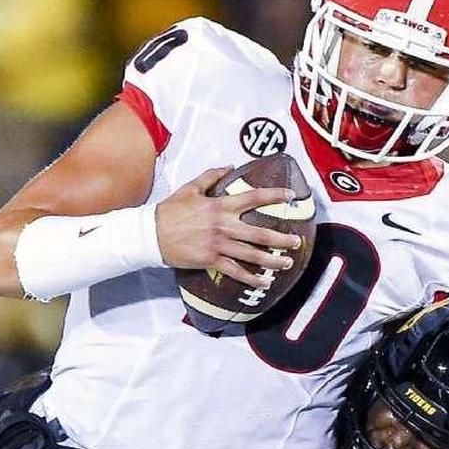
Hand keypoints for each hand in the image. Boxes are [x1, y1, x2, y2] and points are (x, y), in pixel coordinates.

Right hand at [155, 167, 302, 287]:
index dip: (274, 195)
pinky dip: (251, 278)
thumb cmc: (170, 211)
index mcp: (220, 205)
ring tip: (286, 263)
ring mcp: (218, 244)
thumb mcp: (190, 188)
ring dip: (272, 260)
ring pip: (252, 254)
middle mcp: (223, 225)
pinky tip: (264, 283)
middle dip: (281, 238)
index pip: (253, 197)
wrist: (151, 233)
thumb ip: (211, 176)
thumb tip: (229, 166)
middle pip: (259, 232)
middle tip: (296, 242)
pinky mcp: (211, 260)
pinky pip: (236, 271)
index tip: (290, 196)